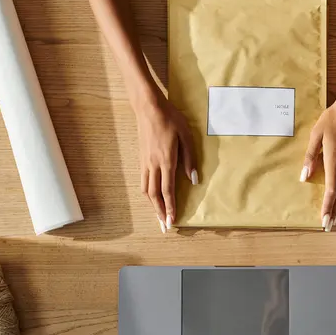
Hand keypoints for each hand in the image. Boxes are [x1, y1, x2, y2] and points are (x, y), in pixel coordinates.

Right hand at [136, 94, 196, 231]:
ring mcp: (145, 162)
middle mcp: (153, 165)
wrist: (148, 107)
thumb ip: (190, 158)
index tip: (173, 221)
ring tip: (158, 217)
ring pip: (146, 190)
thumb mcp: (186, 136)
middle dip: (160, 213)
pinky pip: (143, 182)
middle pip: (155, 195)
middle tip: (164, 227)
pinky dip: (147, 194)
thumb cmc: (170, 119)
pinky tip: (151, 198)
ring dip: (152, 206)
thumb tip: (193, 179)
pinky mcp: (141, 159)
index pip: (168, 190)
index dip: (171, 207)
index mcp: (166, 160)